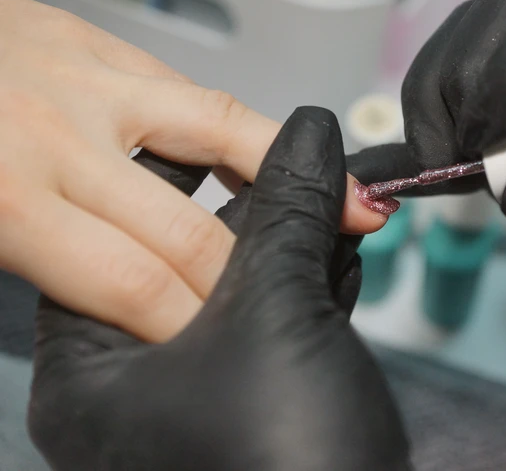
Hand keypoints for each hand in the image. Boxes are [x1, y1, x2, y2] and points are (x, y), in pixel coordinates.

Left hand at [0, 0, 383, 342]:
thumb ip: (26, 265)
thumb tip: (98, 306)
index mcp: (8, 193)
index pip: (137, 282)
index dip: (194, 327)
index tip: (227, 350)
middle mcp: (64, 133)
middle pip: (194, 229)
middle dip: (250, 282)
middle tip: (297, 307)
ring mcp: (94, 79)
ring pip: (228, 135)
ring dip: (293, 184)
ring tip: (353, 210)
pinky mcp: (107, 47)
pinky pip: (198, 94)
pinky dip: (247, 134)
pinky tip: (276, 158)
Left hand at [27, 107, 411, 470]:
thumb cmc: (285, 465)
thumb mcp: (277, 313)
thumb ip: (288, 210)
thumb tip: (308, 135)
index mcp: (96, 372)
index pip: (119, 239)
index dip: (180, 176)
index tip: (232, 138)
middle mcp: (137, 387)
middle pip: (188, 257)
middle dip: (259, 212)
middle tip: (303, 168)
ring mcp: (200, 397)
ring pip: (242, 289)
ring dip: (296, 245)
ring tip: (336, 210)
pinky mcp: (260, 401)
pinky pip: (275, 323)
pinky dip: (311, 286)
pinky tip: (342, 259)